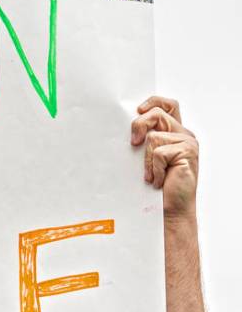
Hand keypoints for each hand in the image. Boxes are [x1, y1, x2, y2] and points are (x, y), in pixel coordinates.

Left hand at [130, 95, 198, 217]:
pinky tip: (158, 181)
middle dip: (139, 125)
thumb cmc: (155, 187)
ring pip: (154, 136)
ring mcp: (187, 142)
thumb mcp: (145, 160)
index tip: (138, 110)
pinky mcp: (187, 152)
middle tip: (133, 144)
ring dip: (146, 160)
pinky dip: (153, 169)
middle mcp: (183, 134)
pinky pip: (159, 153)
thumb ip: (143, 142)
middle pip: (157, 113)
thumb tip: (124, 131)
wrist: (169, 209)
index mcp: (174, 132)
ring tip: (152, 176)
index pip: (168, 105)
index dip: (153, 102)